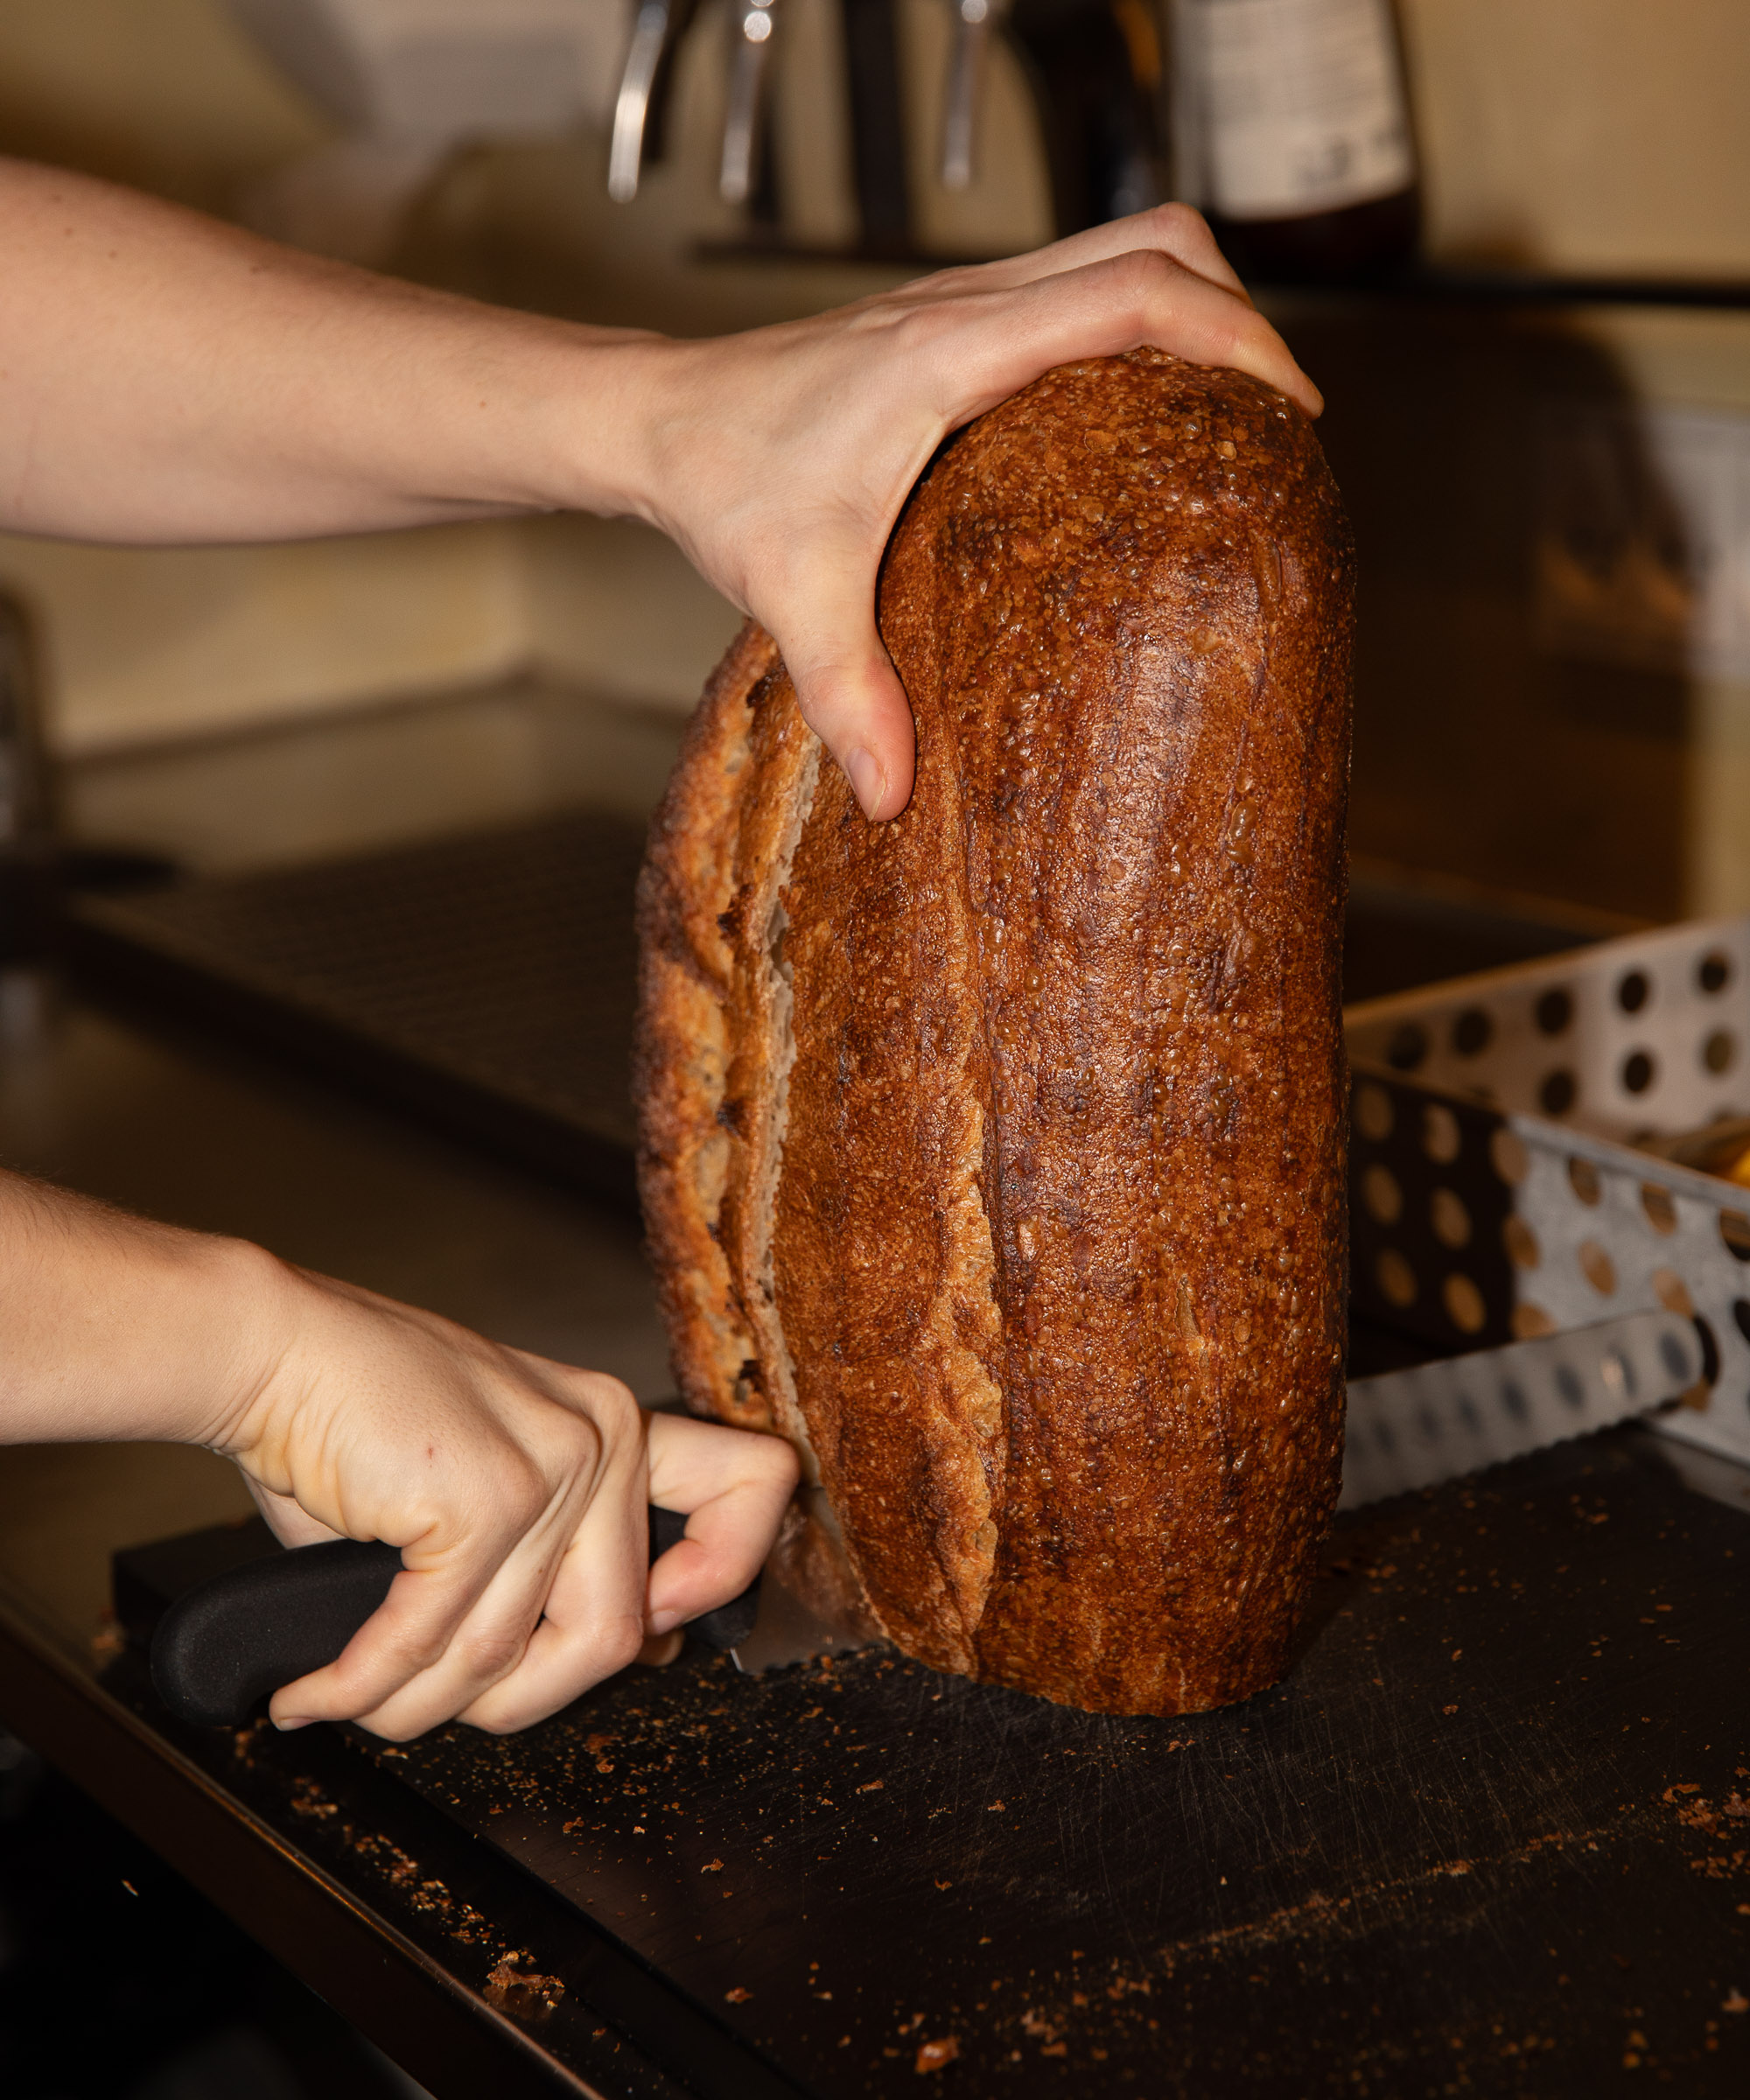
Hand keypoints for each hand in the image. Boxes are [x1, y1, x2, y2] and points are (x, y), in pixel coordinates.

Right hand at [221, 1264, 797, 1737]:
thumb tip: (651, 1649)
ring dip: (410, 1705)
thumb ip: (566, 1559)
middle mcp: (603, 1438)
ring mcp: (550, 1467)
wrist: (273, 1351)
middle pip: (608, 1641)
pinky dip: (360, 1687)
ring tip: (347, 1696)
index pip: (750, 1487)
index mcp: (618, 1426)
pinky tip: (313, 1693)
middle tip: (436, 1700)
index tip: (662, 1630)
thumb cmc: (363, 1422)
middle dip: (514, 1703)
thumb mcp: (494, 1482)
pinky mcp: (483, 1499)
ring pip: (503, 1660)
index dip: (723, 1576)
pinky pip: (429, 1645)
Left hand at [619, 205, 1318, 819]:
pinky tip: (1134, 417)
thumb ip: (850, 693)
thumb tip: (895, 795)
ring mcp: (961, 303)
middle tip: (1274, 414)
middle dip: (1240, 310)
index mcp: (953, 351)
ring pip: (1119, 247)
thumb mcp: (792, 594)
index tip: (1293, 411)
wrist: (655, 418)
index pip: (1138, 293)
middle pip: (1157, 239)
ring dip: (1190, 305)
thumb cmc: (721, 479)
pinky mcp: (949, 323)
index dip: (1239, 338)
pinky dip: (1133, 322)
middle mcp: (967, 305)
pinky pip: (1075, 286)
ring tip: (1226, 410)